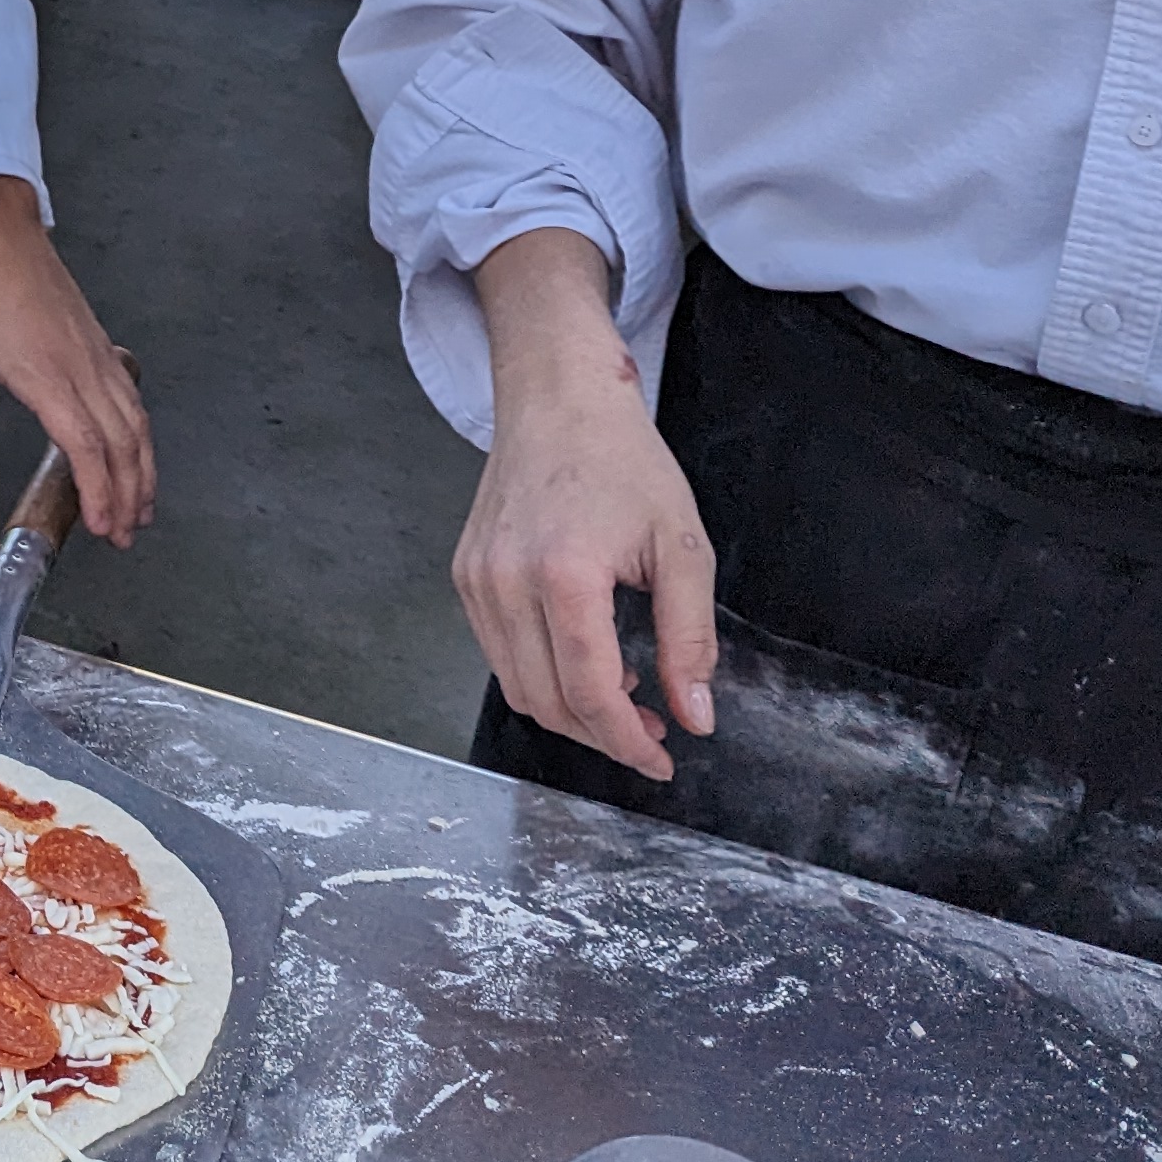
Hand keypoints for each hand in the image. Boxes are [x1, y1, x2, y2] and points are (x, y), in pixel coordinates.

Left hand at [0, 176, 153, 543]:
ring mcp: (98, 354)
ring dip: (145, 468)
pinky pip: (133, 398)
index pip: (83, 443)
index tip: (102, 524)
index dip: (98, 488)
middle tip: (124, 533)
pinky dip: (142, 434)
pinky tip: (138, 454)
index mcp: (42, 373)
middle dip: (129, 493)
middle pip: (123, 441)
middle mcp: (80, 366)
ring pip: (137, 421)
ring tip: (142, 507)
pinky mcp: (103, 346)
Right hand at [454, 226, 715, 781]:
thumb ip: (690, 639)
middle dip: (603, 735)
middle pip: (548, 702)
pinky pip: (500, 654)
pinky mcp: (465, 577)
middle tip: (654, 733)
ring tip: (625, 698)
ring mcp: (476, 581)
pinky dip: (543, 675)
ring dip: (571, 711)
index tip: (663, 761)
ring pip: (518, 687)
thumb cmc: (623, 462)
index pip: (590, 692)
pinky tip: (586, 658)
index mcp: (563, 575)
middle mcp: (505, 583)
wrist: (558, 401)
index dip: (629, 742)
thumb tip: (695, 716)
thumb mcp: (681, 547)